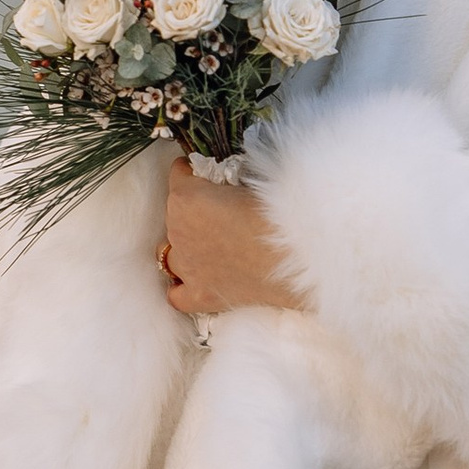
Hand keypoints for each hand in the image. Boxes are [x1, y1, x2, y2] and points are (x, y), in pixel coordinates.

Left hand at [158, 158, 305, 318]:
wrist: (300, 255)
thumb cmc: (281, 210)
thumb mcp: (253, 177)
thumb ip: (229, 178)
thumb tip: (227, 181)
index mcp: (185, 197)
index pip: (178, 175)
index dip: (195, 172)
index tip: (209, 173)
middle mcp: (178, 231)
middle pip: (174, 214)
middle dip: (194, 210)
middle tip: (224, 210)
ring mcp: (187, 267)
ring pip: (168, 253)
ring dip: (184, 245)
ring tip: (209, 244)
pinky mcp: (201, 296)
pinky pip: (176, 294)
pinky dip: (183, 286)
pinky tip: (200, 279)